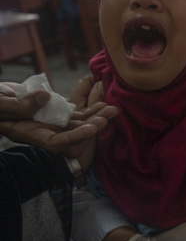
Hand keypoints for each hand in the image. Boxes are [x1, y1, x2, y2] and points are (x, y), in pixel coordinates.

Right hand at [0, 77, 117, 169]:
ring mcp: (48, 121)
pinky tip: (101, 100)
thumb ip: (19, 105)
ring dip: (95, 115)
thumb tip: (45, 98)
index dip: (75, 137)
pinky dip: (86, 106)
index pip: (56, 142)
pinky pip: (72, 111)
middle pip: (72, 132)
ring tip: (112, 108)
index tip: (92, 128)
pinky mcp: (52, 111)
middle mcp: (42, 130)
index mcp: (28, 133)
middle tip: (111, 114)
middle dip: (93, 124)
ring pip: (76, 121)